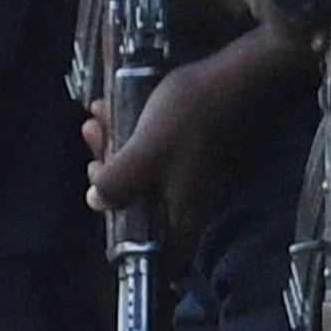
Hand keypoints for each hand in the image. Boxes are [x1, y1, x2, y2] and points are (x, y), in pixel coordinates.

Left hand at [87, 25, 308, 230]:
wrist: (236, 76)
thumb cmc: (191, 118)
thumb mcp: (144, 152)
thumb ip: (118, 184)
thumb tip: (97, 202)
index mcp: (183, 212)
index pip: (162, 255)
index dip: (133, 245)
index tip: (106, 210)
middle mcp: (190, 200)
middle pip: (140, 203)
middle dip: (108, 172)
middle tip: (93, 141)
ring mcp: (194, 174)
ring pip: (145, 171)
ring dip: (114, 145)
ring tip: (97, 117)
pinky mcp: (194, 148)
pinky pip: (156, 149)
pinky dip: (133, 132)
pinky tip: (114, 107)